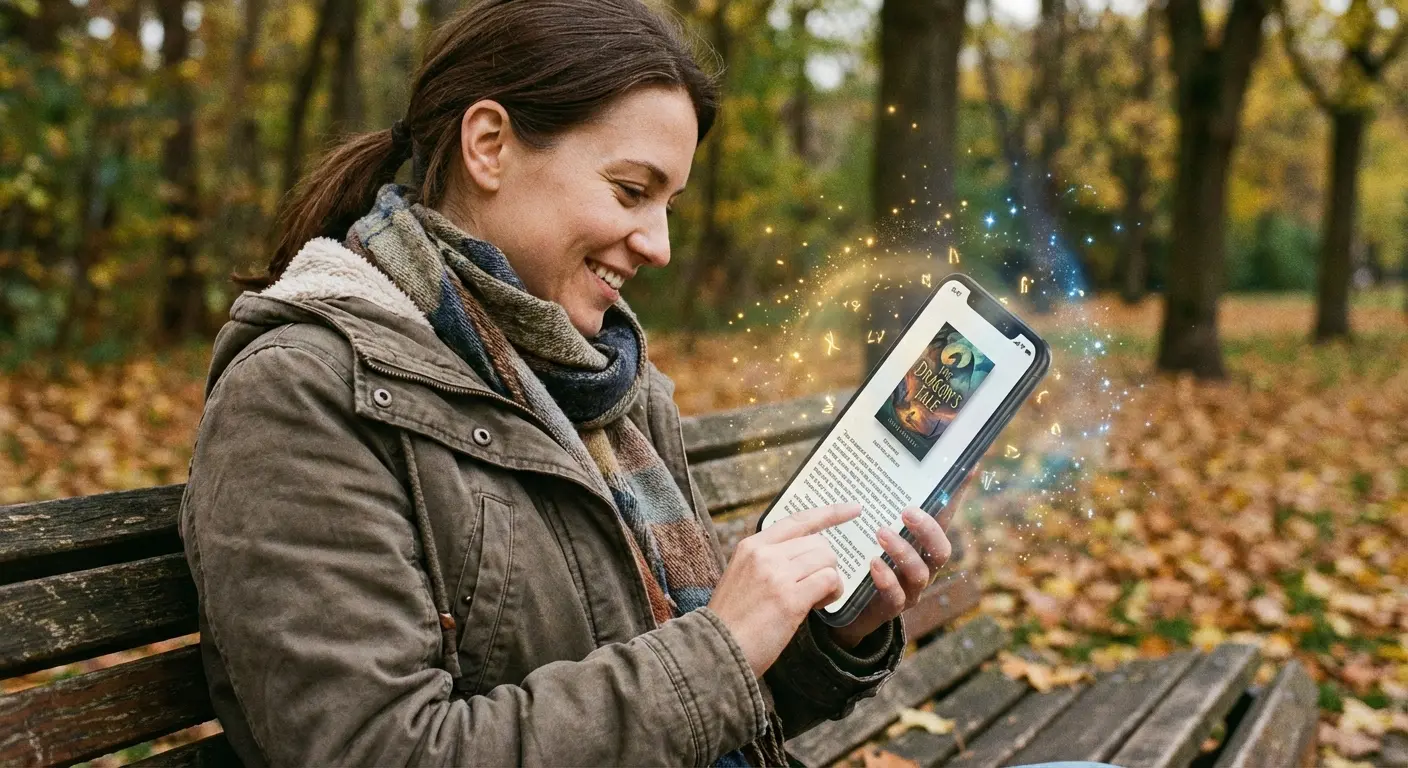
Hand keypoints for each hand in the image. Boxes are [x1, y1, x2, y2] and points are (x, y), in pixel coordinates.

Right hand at [708, 503, 860, 677]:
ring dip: (830, 580)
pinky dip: (832, 593)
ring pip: (827, 560)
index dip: (829, 513)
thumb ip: (767, 560)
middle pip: (819, 543)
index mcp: (751, 546)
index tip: (854, 509)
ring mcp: (777, 575)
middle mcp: (764, 554)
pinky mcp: (790, 598)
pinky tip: (818, 607)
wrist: (715, 650)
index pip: (798, 519)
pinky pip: (829, 581)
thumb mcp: (741, 576)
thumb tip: (803, 554)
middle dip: (825, 565)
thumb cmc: (731, 620)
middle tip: (814, 589)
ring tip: (815, 599)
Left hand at [827, 474, 971, 648]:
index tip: (969, 467)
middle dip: (928, 531)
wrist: (845, 607)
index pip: (945, 517)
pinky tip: (873, 564)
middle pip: (941, 551)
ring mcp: (909, 590)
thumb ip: (879, 504)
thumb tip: (879, 462)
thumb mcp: (870, 530)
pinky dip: (886, 580)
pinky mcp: (888, 609)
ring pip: (920, 574)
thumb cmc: (863, 559)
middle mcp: (923, 567)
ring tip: (882, 533)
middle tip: (908, 512)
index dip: (957, 495)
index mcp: (922, 546)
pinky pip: (895, 598)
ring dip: (903, 552)